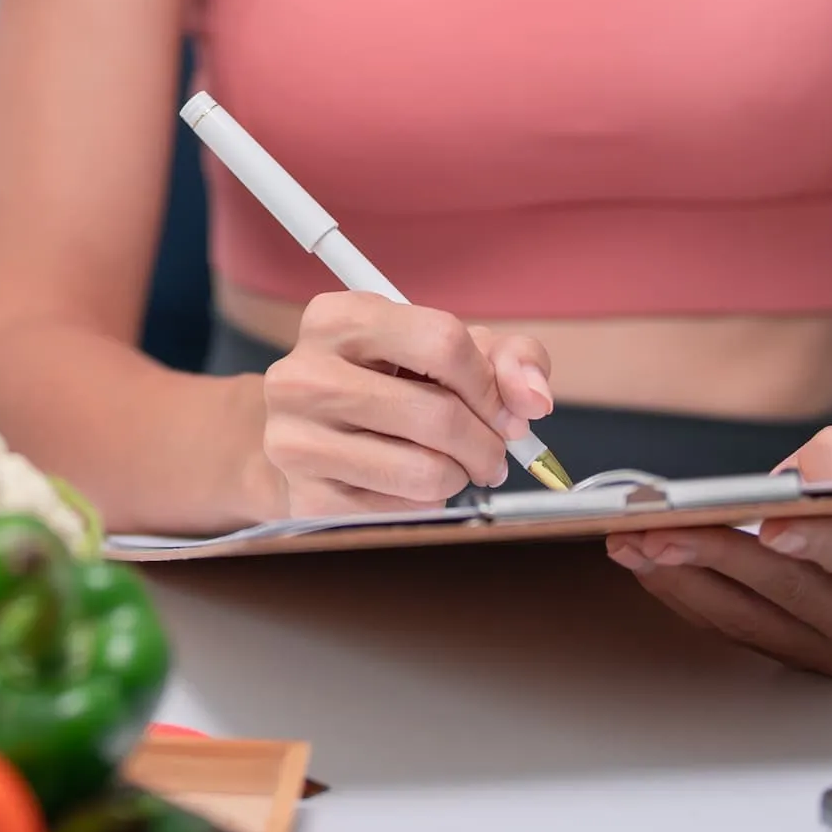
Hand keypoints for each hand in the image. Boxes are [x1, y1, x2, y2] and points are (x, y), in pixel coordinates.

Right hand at [257, 292, 554, 513]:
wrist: (305, 439)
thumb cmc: (383, 387)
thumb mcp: (439, 353)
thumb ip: (504, 357)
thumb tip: (535, 398)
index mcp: (337, 319)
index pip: (443, 342)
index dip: (490, 385)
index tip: (504, 411)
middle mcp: (304, 374)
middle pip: (440, 414)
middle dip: (486, 444)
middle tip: (491, 454)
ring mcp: (296, 440)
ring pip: (425, 470)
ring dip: (458, 477)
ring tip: (449, 468)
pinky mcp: (305, 500)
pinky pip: (403, 512)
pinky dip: (427, 505)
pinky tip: (411, 488)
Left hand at [608, 404, 831, 679]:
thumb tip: (807, 474)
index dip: (817, 542)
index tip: (771, 525)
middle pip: (791, 590)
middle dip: (719, 554)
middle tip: (660, 529)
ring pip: (751, 617)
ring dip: (685, 577)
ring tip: (631, 542)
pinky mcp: (799, 654)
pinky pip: (734, 627)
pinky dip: (687, 593)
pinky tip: (650, 562)